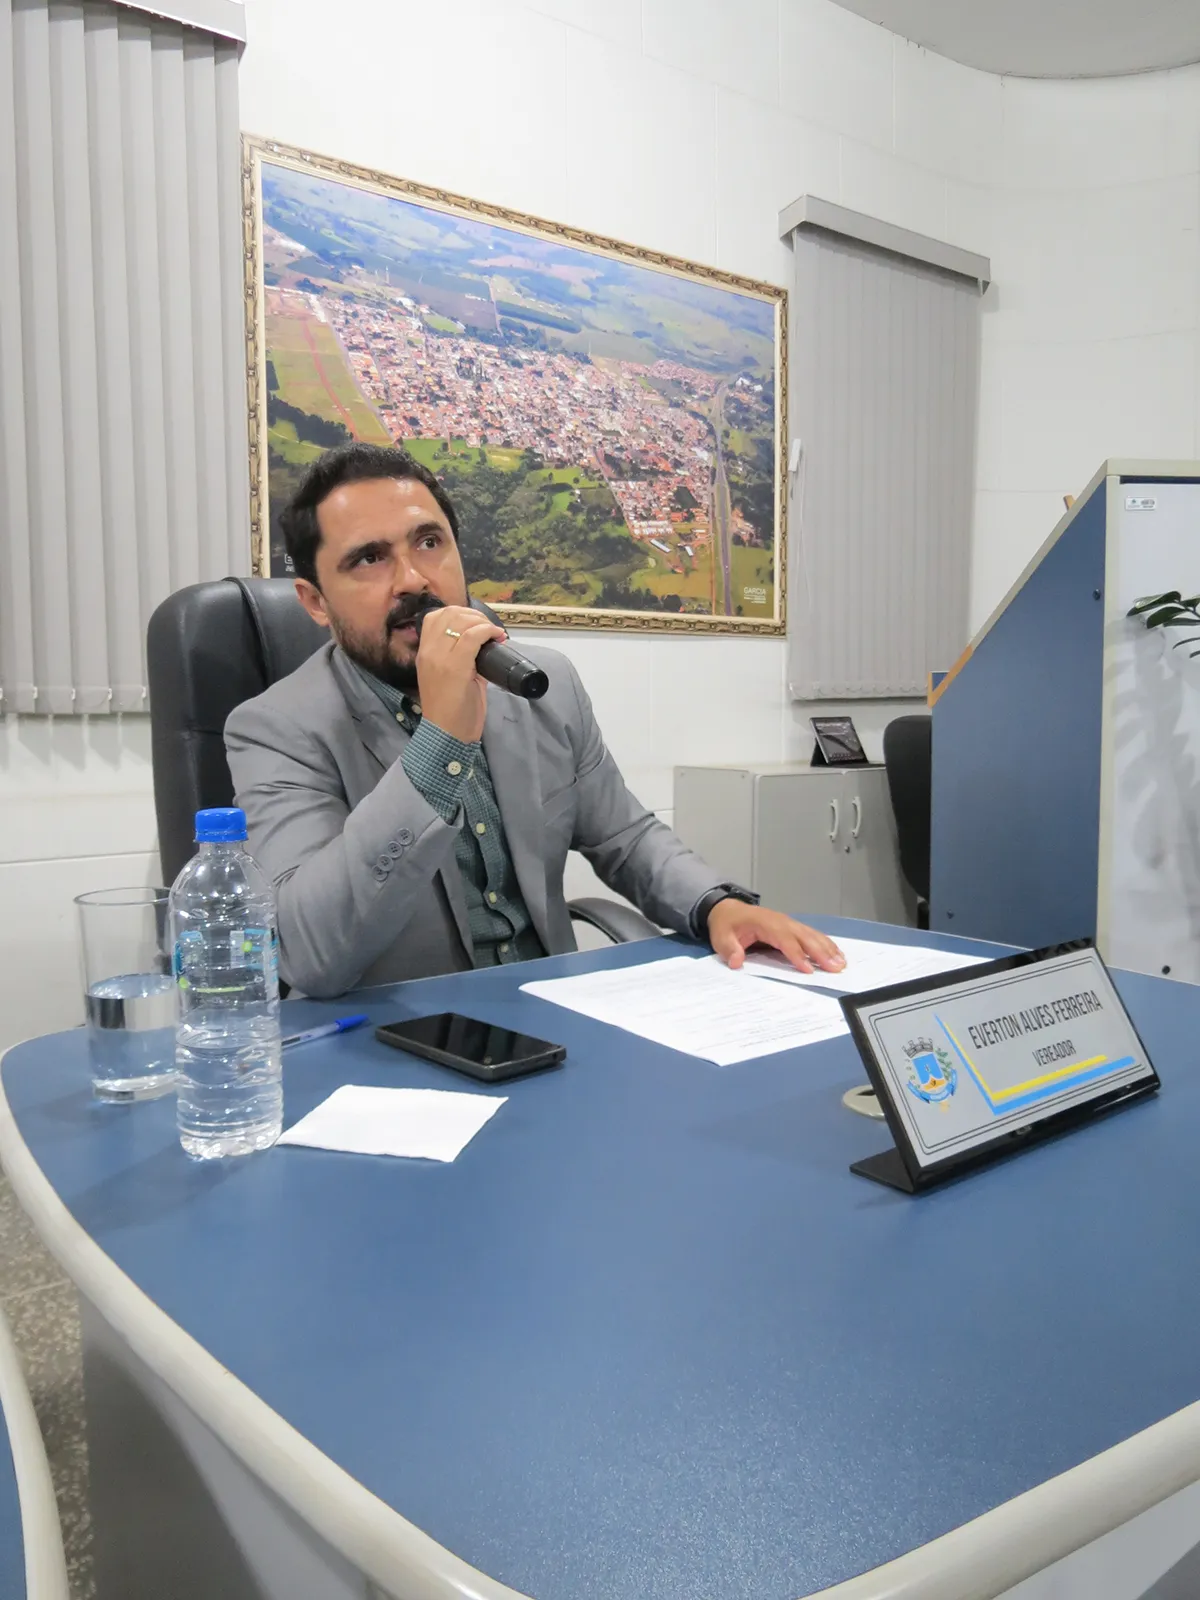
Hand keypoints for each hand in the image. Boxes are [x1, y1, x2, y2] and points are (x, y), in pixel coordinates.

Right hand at [415, 605, 505, 743]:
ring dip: (482, 622)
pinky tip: (497, 637)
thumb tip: (484, 645)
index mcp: (424, 654)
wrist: (446, 735)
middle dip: (474, 615)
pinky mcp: (455, 667)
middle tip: (489, 628)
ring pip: (461, 621)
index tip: (476, 624)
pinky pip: (472, 636)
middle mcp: (428, 652)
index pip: (435, 618)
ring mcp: (440, 659)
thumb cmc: (451, 711)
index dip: (459, 613)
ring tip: (494, 633)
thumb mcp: (451, 678)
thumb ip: (462, 659)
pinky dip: (488, 631)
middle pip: (449, 614)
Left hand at [706, 900, 845, 974]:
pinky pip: (811, 934)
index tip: (809, 970)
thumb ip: (729, 949)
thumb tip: (736, 961)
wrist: (728, 910)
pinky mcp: (792, 927)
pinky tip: (836, 953)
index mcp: (765, 923)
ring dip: (828, 949)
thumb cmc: (727, 925)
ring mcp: (789, 923)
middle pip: (804, 937)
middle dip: (821, 953)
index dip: (796, 955)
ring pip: (812, 935)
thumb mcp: (721, 937)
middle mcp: (781, 921)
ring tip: (842, 963)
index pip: (784, 940)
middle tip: (836, 968)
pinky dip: (825, 944)